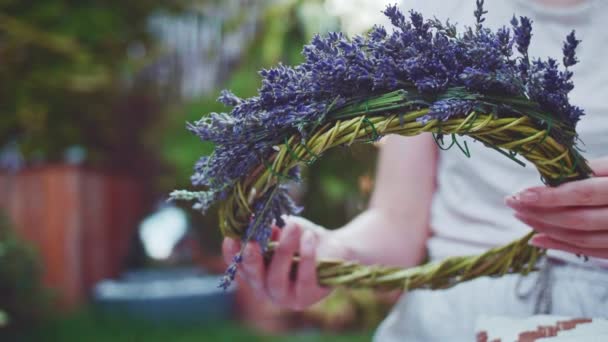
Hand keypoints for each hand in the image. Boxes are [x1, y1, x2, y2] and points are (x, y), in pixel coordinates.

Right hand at [222, 216, 351, 309]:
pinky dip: (306, 255)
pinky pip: (304, 278)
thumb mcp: (282, 228)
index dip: (231, 254)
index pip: (237, 266)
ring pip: (277, 278)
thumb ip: (266, 226)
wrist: (335, 247)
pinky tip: (309, 236)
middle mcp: (266, 289)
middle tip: (252, 240)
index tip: (230, 237)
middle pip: (254, 277)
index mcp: (255, 273)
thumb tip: (251, 216)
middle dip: (251, 258)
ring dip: (283, 250)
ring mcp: (286, 298)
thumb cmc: (302, 237)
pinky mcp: (307, 297)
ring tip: (292, 226)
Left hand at [505, 157, 607, 257]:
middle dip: (539, 212)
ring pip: (580, 237)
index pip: (581, 193)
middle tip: (513, 203)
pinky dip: (560, 246)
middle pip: (576, 219)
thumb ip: (588, 170)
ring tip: (520, 216)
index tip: (521, 194)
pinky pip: (589, 251)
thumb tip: (550, 176)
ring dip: (545, 228)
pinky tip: (536, 239)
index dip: (549, 196)